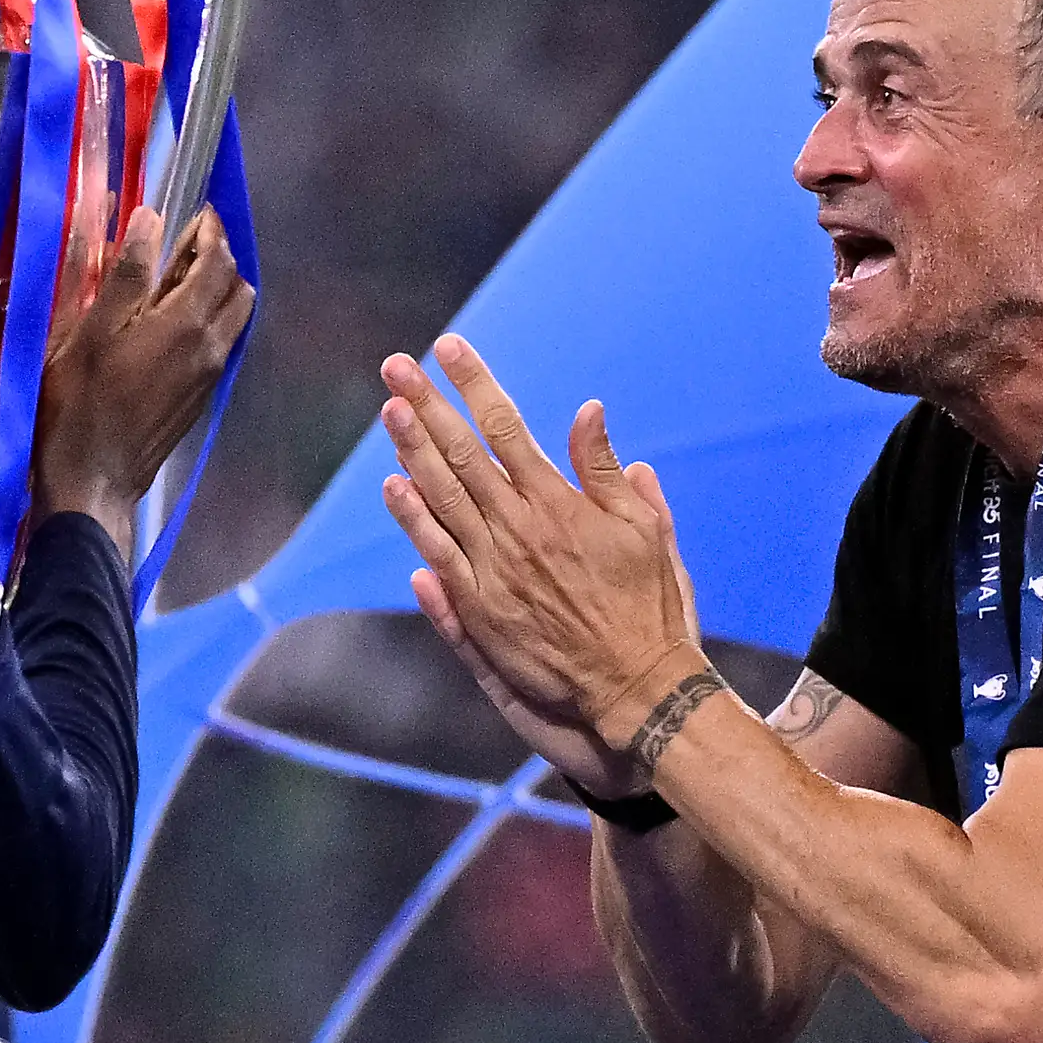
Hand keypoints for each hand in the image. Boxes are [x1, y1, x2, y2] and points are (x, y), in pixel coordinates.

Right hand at [28, 210, 254, 548]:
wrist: (93, 480)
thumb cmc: (79, 401)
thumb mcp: (89, 330)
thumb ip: (125, 274)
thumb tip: (152, 219)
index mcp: (187, 322)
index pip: (219, 260)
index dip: (211, 230)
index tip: (195, 214)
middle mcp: (211, 346)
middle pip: (238, 287)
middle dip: (219, 257)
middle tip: (184, 244)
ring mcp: (210, 375)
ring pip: (235, 317)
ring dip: (219, 289)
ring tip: (177, 281)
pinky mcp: (200, 396)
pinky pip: (222, 342)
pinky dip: (210, 318)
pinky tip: (172, 322)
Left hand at [379, 335, 701, 796]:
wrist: (637, 693)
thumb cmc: (653, 610)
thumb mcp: (648, 530)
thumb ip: (608, 472)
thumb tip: (587, 411)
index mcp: (561, 505)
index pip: (507, 428)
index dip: (474, 385)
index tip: (448, 349)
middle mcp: (519, 531)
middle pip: (461, 454)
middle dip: (427, 405)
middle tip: (395, 366)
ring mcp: (494, 571)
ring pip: (441, 498)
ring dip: (411, 450)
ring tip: (389, 409)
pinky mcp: (480, 610)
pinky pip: (439, 554)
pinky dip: (414, 519)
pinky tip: (393, 487)